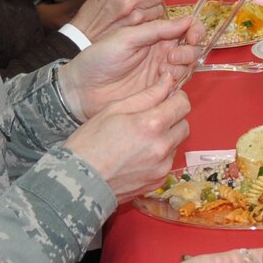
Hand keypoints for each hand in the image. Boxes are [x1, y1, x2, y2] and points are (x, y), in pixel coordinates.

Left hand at [59, 13, 196, 118]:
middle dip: (190, 48)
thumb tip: (186, 20)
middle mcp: (160, 52)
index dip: (194, 29)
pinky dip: (178, 81)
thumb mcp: (126, 37)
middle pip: (191, 47)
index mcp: (153, 34)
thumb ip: (156, 29)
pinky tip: (163, 80)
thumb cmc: (97, 60)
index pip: (184, 27)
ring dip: (184, 64)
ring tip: (166, 67)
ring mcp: (161, 72)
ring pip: (188, 65)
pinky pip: (179, 85)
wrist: (82, 90)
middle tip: (172, 54)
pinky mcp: (159, 91)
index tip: (192, 34)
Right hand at [61, 74, 191, 197]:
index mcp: (151, 125)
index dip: (176, 98)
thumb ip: (147, 95)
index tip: (167, 98)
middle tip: (151, 119)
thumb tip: (168, 80)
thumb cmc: (89, 143)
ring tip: (139, 140)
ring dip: (165, 138)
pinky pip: (167, 163)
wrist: (78, 182)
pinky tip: (137, 156)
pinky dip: (158, 157)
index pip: (183, 105)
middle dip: (172, 119)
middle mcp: (162, 147)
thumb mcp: (114, 110)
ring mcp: (161, 167)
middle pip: (184, 125)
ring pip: (175, 145)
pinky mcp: (157, 182)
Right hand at [70, 0, 167, 40]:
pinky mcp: (138, 29)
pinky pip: (154, 20)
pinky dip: (150, 18)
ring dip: (153, 7)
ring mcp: (134, 16)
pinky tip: (138, 18)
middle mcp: (129, 1)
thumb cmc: (94, 11)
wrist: (85, 36)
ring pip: (159, 7)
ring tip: (138, 8)